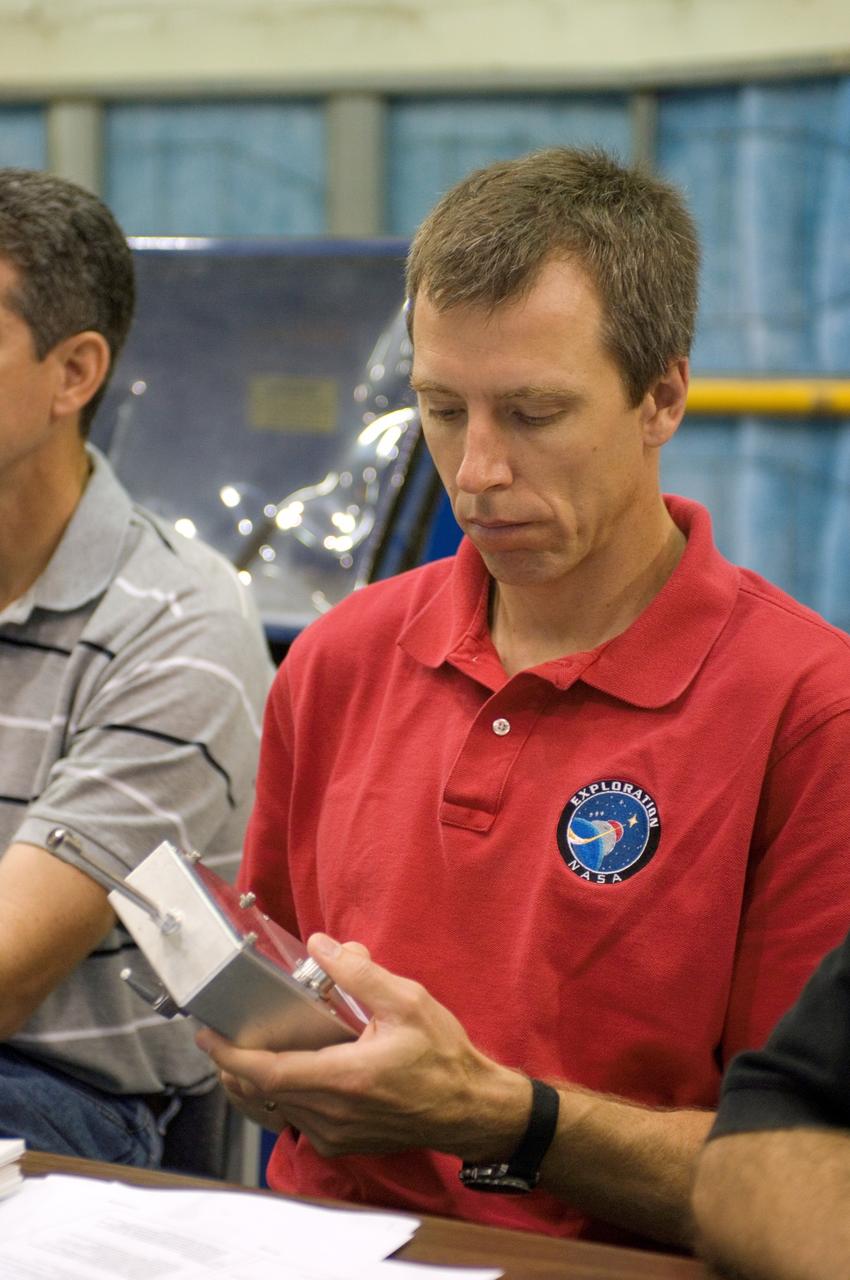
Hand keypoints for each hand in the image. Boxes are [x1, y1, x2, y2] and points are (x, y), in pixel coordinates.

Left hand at [196, 932, 530, 1159]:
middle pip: (262, 1093)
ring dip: (252, 1082)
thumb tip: (323, 947)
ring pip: (275, 1110)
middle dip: (233, 1064)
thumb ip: (360, 974)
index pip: (269, 1072)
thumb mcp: (407, 1001)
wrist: (470, 1109)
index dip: (232, 1055)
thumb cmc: (443, 1057)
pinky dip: (276, 1097)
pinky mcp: (340, 1142)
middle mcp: (334, 1114)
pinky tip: (279, 1073)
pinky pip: (294, 1120)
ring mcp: (335, 1134)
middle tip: (218, 1034)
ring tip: (240, 1051)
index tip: (207, 1036)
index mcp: (346, 1078)